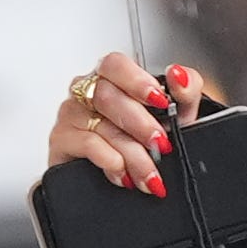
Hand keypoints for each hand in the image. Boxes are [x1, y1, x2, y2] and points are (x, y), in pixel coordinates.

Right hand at [48, 47, 183, 196]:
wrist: (124, 183)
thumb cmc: (147, 141)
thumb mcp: (177, 116)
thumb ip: (185, 91)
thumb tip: (179, 75)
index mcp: (113, 78)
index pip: (115, 64)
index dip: (136, 81)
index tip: (160, 101)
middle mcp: (88, 92)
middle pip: (108, 96)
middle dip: (140, 124)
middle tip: (161, 145)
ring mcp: (71, 114)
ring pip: (100, 125)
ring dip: (132, 154)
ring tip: (149, 173)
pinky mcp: (61, 139)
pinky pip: (86, 144)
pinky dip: (110, 160)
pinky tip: (123, 173)